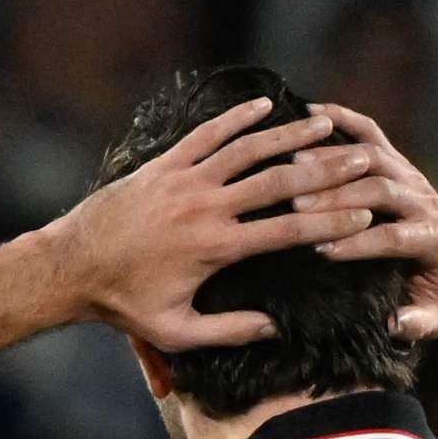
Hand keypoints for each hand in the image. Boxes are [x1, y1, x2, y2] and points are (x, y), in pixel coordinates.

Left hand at [38, 95, 374, 349]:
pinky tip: (265, 106)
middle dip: (325, 169)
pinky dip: (237, 118)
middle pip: (279, 182)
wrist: (72, 267)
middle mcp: (206, 206)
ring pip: (247, 149)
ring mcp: (185, 180)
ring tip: (325, 123)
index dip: (331, 221)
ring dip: (289, 134)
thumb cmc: (125, 306)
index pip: (288, 231)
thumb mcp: (177, 333)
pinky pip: (208, 134)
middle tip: (361, 158)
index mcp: (216, 248)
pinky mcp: (165, 164)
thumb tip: (277, 327)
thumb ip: (230, 332)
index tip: (364, 213)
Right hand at [308, 104, 437, 342]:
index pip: (395, 236)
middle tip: (296, 207)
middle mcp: (424, 200)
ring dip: (332, 161)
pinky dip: (341, 118)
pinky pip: (370, 130)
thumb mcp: (436, 315)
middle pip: (381, 190)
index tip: (324, 252)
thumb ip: (420, 322)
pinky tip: (308, 114)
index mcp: (435, 239)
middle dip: (338, 198)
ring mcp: (410, 174)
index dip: (361, 243)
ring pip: (372, 156)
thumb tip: (395, 325)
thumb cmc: (435, 289)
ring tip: (291, 168)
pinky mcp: (397, 158)